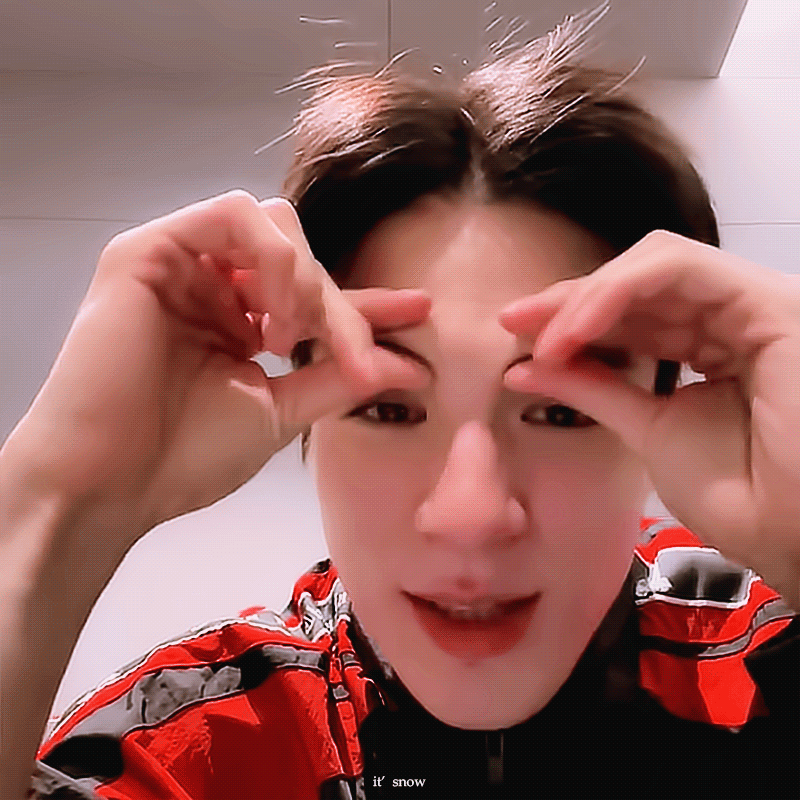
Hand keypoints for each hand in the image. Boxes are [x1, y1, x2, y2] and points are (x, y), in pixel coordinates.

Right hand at [5, 190, 430, 536]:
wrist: (114, 481)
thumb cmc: (186, 454)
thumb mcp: (280, 413)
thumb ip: (339, 380)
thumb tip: (407, 368)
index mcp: (237, 324)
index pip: (313, 298)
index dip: (366, 302)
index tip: (420, 310)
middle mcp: (211, 287)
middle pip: (299, 256)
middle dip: (336, 302)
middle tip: (349, 353)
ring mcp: (181, 265)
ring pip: (270, 225)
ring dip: (302, 277)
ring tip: (296, 335)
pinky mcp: (151, 249)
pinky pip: (232, 218)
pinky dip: (271, 257)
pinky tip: (274, 311)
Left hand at [499, 230, 799, 606]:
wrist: (790, 534)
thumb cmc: (737, 494)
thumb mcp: (647, 427)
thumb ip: (593, 387)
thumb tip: (525, 366)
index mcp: (711, 345)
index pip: (634, 311)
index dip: (573, 317)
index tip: (517, 338)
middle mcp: (731, 318)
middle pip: (638, 283)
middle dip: (570, 300)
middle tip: (514, 322)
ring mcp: (751, 304)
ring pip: (655, 266)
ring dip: (587, 297)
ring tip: (540, 333)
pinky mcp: (766, 300)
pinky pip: (678, 270)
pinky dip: (616, 292)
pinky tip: (575, 328)